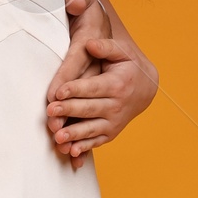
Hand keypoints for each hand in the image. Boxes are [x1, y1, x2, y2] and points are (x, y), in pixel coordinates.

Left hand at [45, 0, 157, 162]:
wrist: (146, 89)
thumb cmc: (128, 66)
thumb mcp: (122, 51)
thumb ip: (106, 46)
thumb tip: (91, 44)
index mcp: (118, 84)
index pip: (93, 87)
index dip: (76, 89)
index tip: (59, 91)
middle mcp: (117, 106)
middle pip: (89, 109)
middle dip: (69, 110)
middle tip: (50, 111)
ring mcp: (114, 122)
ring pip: (91, 129)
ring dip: (74, 134)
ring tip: (58, 137)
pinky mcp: (110, 133)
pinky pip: (96, 142)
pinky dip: (84, 148)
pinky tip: (70, 152)